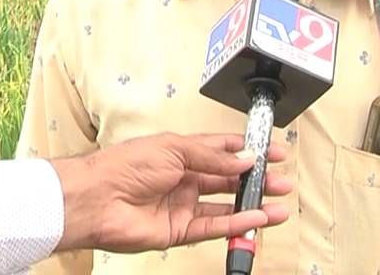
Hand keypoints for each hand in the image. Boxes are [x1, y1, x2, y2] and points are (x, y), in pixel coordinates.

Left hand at [52, 132, 290, 253]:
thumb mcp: (174, 148)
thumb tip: (244, 159)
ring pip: (226, 205)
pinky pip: (215, 227)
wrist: (99, 199)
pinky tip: (257, 219)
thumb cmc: (125, 166)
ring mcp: (182, 205)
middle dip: (256, 179)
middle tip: (281, 180)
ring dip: (253, 204)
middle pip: (227, 178)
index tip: (273, 151)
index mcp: (179, 152)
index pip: (220, 149)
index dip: (247, 150)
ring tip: (279, 203)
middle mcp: (182, 178)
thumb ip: (212, 157)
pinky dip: (238, 224)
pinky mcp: (179, 231)